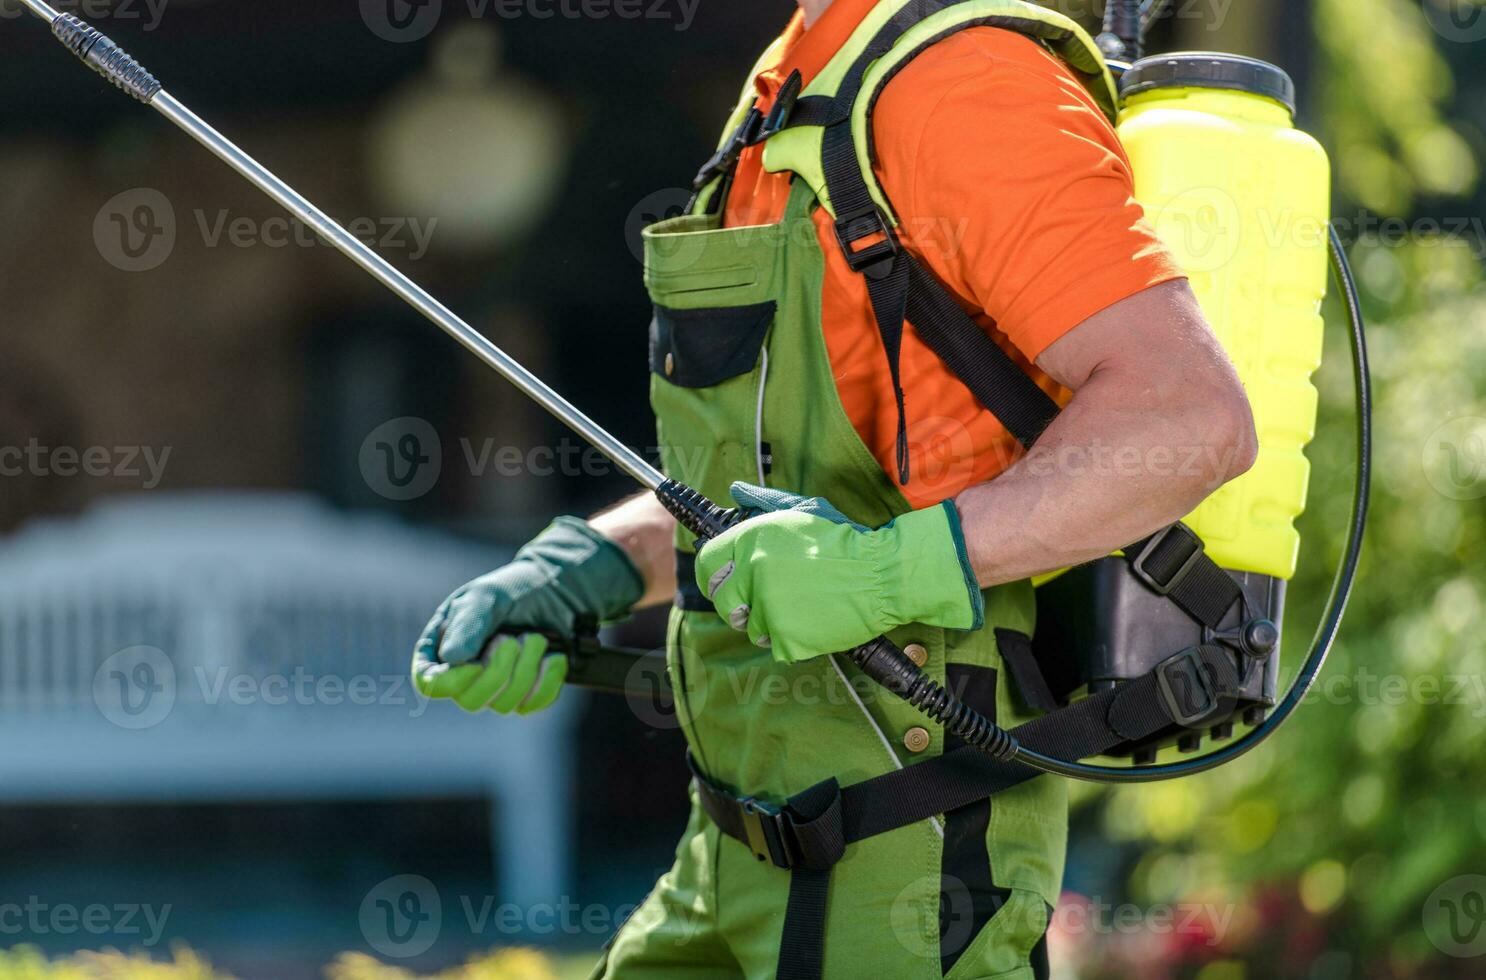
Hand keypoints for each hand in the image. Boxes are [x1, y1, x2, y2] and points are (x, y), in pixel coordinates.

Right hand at [414, 517, 643, 714]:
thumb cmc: (513, 589)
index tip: (477, 663)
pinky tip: (552, 656)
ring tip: (534, 637)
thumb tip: (451, 658)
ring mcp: (495, 688)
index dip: (452, 682)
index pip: (429, 683)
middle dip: (498, 670)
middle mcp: (464, 673)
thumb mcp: (486, 596)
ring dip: (526, 668)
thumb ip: (467, 624)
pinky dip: (547, 680)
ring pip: (504, 705)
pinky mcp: (525, 695)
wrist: (556, 591)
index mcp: (442, 646)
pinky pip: (533, 705)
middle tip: (512, 638)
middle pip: (469, 701)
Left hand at [694, 483, 983, 663]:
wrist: (881, 574)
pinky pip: (775, 646)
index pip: (705, 565)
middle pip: (722, 602)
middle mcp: (751, 572)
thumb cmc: (843, 541)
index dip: (715, 576)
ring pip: (749, 628)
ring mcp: (767, 607)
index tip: (727, 583)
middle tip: (767, 600)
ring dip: (769, 623)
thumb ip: (763, 502)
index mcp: (750, 539)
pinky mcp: (785, 637)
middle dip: (740, 604)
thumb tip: (736, 491)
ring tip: (800, 606)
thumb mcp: (801, 511)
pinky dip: (792, 641)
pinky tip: (812, 622)